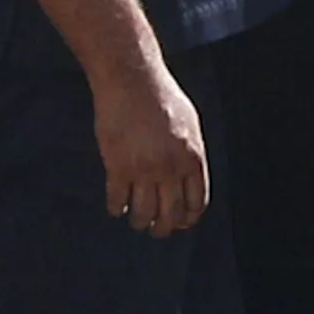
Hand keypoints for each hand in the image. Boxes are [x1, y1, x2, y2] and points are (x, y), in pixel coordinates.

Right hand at [95, 58, 211, 236]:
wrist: (133, 82)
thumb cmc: (163, 99)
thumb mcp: (190, 125)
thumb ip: (189, 153)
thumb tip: (189, 178)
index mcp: (193, 158)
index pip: (196, 202)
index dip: (188, 218)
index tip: (180, 223)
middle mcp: (171, 168)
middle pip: (171, 214)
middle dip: (164, 228)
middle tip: (157, 230)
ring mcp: (144, 169)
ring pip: (144, 213)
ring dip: (140, 222)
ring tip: (137, 221)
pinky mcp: (117, 167)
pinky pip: (117, 200)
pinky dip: (117, 208)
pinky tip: (116, 207)